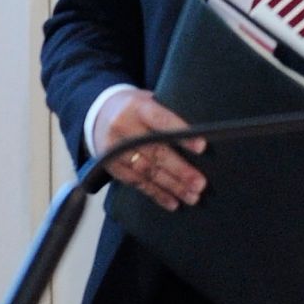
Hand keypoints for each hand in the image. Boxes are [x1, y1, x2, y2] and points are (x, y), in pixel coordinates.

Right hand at [93, 88, 205, 210]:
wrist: (99, 114)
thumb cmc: (137, 108)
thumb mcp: (150, 101)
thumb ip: (169, 114)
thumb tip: (204, 132)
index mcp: (138, 107)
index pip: (162, 121)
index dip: (181, 134)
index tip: (202, 147)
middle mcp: (124, 128)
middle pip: (156, 151)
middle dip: (180, 169)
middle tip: (200, 183)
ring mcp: (115, 149)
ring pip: (147, 171)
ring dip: (172, 186)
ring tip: (192, 197)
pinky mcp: (112, 166)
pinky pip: (137, 183)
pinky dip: (156, 194)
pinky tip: (173, 203)